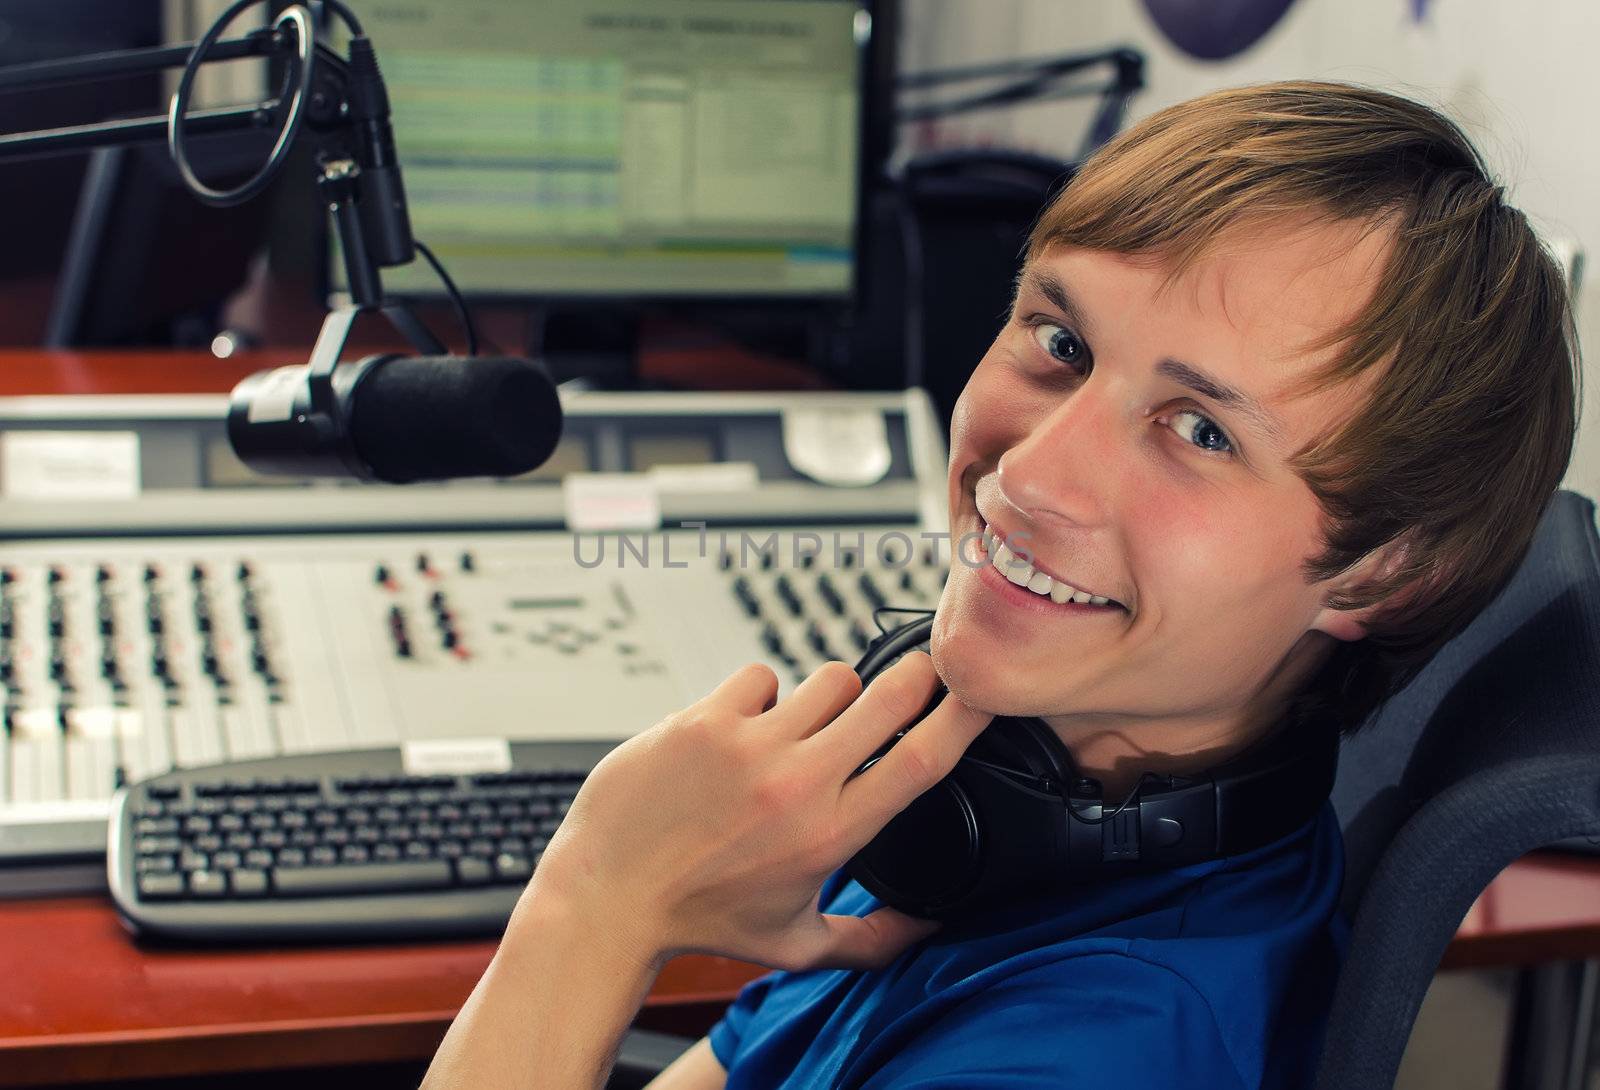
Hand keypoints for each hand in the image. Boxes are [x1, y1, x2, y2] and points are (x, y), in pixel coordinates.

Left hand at [517, 652, 990, 975]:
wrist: (607, 898)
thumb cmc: (701, 922)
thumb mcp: (797, 946)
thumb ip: (874, 940)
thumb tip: (931, 926)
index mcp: (834, 834)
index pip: (924, 759)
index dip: (965, 714)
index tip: (982, 691)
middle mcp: (798, 784)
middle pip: (891, 695)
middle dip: (917, 673)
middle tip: (918, 673)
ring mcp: (749, 746)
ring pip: (830, 677)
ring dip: (833, 693)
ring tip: (809, 722)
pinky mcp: (704, 720)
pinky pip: (761, 676)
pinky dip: (763, 694)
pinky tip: (745, 727)